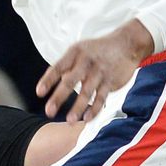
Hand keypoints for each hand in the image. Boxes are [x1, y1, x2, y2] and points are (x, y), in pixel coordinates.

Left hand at [36, 19, 153, 121]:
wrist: (126, 43)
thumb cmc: (97, 49)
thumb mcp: (80, 50)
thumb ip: (66, 65)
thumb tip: (51, 82)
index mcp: (75, 52)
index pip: (58, 67)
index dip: (48, 80)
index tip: (39, 93)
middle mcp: (86, 62)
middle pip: (70, 81)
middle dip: (59, 98)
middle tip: (49, 112)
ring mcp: (99, 72)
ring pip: (86, 92)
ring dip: (77, 108)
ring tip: (69, 121)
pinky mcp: (111, 81)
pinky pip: (101, 97)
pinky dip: (94, 109)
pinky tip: (87, 118)